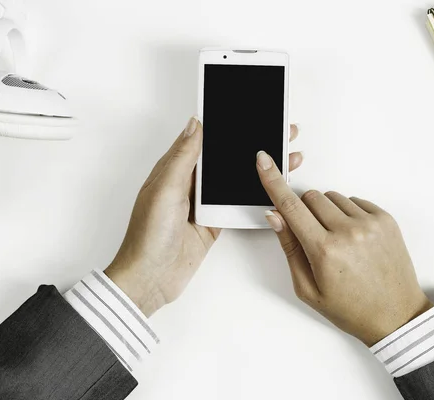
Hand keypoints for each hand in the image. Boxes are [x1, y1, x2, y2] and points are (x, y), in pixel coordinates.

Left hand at [105, 118, 303, 316]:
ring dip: (257, 170)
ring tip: (285, 158)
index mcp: (174, 169)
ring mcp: (203, 204)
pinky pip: (237, 205)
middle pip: (225, 158)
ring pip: (235, 180)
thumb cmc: (147, 235)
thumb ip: (183, 157)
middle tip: (280, 133)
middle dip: (251, 145)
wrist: (150, 279)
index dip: (227, 126)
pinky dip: (255, 197)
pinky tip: (272, 189)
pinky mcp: (213, 223)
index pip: (205, 139)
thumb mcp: (165, 190)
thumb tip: (195, 123)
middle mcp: (189, 184)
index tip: (252, 113)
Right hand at [256, 151, 431, 346]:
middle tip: (314, 237)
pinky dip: (348, 214)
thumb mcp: (308, 288)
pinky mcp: (385, 219)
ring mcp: (370, 223)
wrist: (396, 315)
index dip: (273, 181)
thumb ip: (290, 248)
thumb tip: (276, 216)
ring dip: (327, 212)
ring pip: (332, 196)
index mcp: (325, 251)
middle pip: (310, 197)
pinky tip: (354, 239)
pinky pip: (354, 200)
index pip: (291, 207)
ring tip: (338, 241)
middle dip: (304, 211)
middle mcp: (348, 232)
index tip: (264, 160)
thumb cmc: (351, 308)